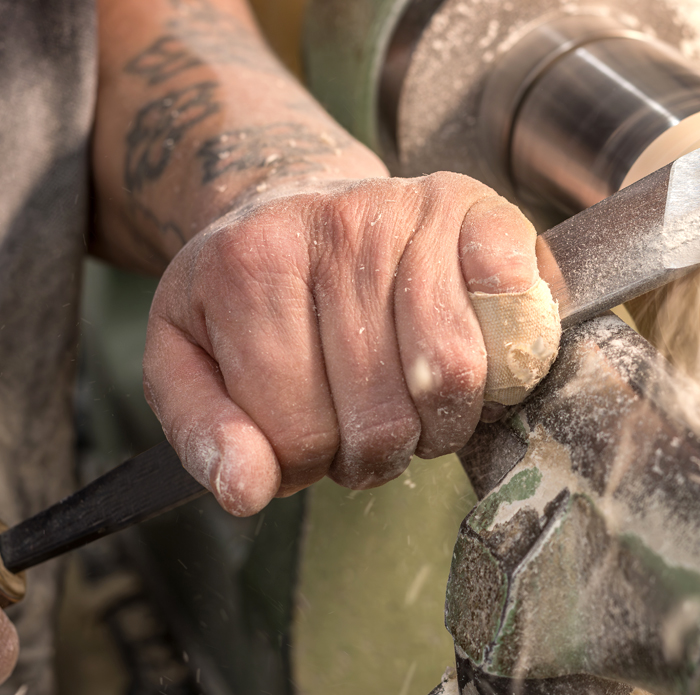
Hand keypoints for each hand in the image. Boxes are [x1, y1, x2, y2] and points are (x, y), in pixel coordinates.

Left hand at [145, 173, 553, 515]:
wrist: (293, 199)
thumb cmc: (245, 295)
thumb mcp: (183, 357)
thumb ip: (199, 432)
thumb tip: (246, 490)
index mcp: (251, 267)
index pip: (300, 434)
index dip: (304, 462)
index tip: (301, 429)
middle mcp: (338, 227)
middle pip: (385, 419)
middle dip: (375, 451)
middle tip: (360, 418)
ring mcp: (416, 213)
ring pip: (455, 379)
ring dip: (441, 420)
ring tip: (410, 395)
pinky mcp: (480, 210)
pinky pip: (516, 301)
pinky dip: (510, 346)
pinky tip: (472, 346)